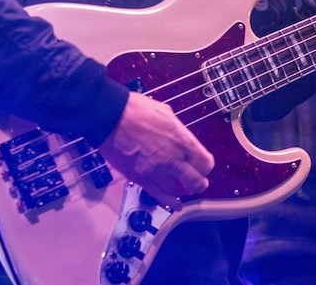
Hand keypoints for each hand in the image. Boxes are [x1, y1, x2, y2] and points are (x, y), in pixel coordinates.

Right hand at [97, 92, 214, 209]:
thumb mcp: (166, 112)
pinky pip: (160, 196)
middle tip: (196, 180)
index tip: (203, 165)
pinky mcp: (140, 178)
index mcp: (180, 139)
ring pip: (178, 191)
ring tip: (183, 186)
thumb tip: (180, 137)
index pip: (205, 163)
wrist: (110, 116)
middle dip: (199, 181)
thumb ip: (177, 129)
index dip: (206, 165)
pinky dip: (171, 202)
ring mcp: (156, 170)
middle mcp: (171, 157)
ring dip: (183, 189)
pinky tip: (177, 204)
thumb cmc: (135, 110)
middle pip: (196, 181)